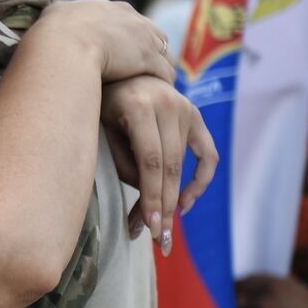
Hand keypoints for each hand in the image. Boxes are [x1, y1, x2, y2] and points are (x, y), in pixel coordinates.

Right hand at [37, 0, 174, 83]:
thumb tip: (42, 29)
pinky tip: (160, 91)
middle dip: (143, 43)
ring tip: (155, 79)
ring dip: (157, 62)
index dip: (116, 32)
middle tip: (138, 63)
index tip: (114, 47)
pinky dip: (162, 79)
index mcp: (94, 6)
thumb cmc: (46, 41)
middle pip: (141, 27)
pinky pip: (162, 69)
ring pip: (158, 47)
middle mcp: (119, 13)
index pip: (115, 15)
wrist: (62, 48)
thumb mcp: (46, 23)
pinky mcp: (147, 56)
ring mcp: (137, 33)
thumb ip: (51, 24)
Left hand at [102, 76, 217, 253]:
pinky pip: (207, 155)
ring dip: (173, 201)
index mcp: (139, 106)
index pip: (151, 162)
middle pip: (170, 167)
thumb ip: (124, 161)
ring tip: (161, 229)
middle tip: (157, 241)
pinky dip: (199, 180)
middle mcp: (169, 105)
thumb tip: (145, 201)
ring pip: (184, 165)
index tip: (148, 226)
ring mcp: (186, 109)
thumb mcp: (101, 126)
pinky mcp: (196, 116)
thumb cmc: (100, 102)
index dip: (151, 196)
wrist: (119, 66)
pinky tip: (184, 203)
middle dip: (163, 206)